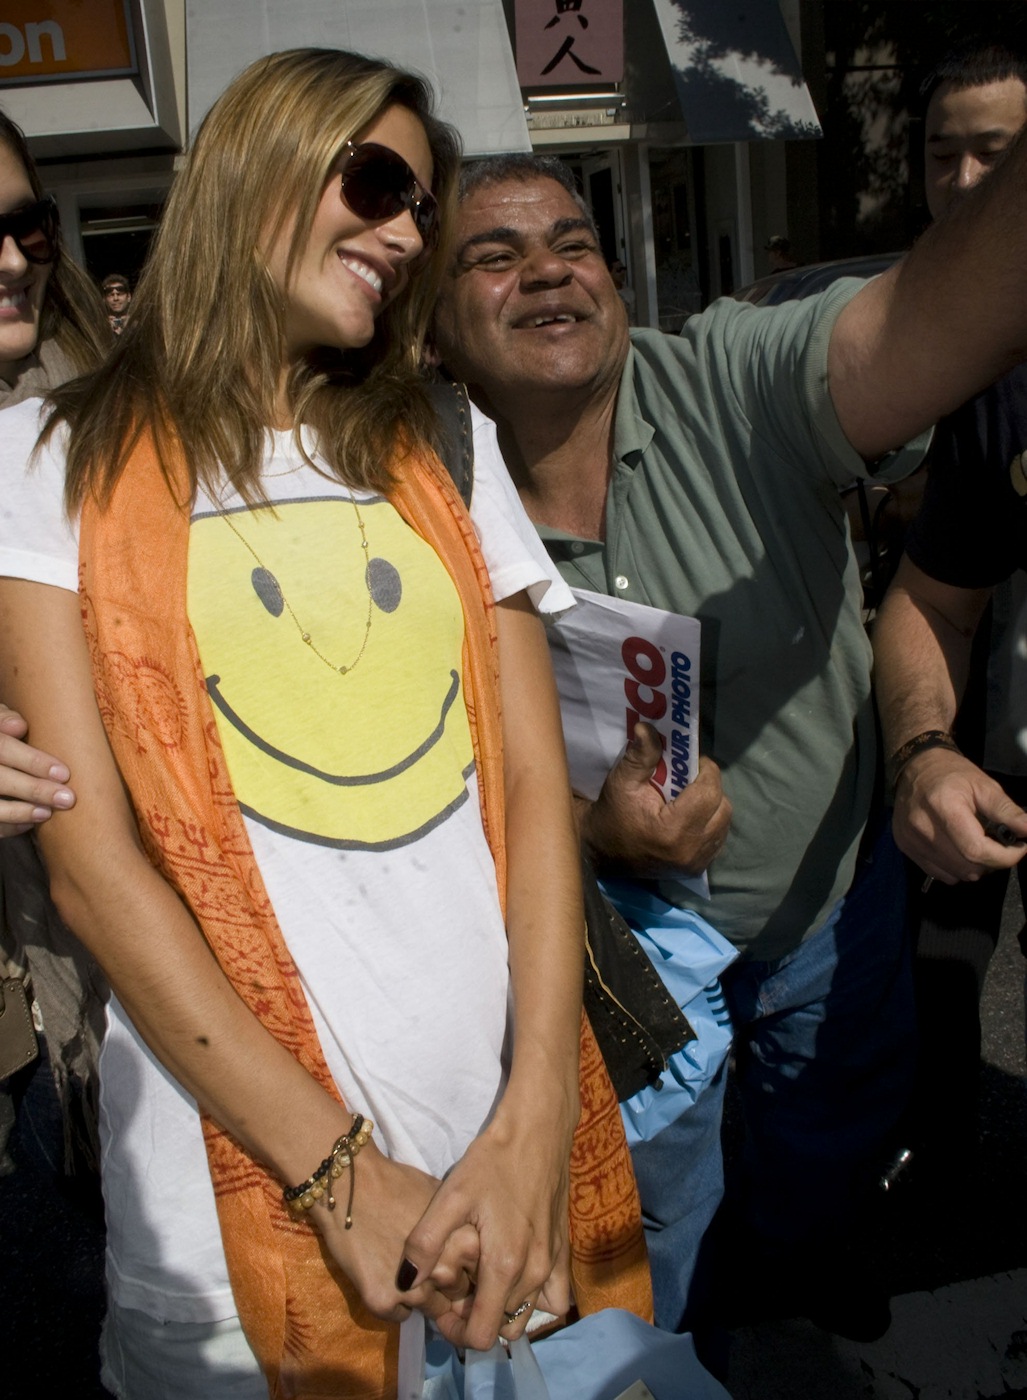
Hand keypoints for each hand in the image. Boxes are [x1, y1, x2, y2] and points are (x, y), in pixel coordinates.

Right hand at [0, 705, 75, 836]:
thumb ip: (4, 718)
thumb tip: (19, 726)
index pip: (3, 749)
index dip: (33, 761)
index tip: (64, 773)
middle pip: (0, 780)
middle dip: (34, 790)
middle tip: (67, 798)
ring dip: (21, 812)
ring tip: (48, 813)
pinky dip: (11, 826)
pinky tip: (33, 823)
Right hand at [314, 1146, 476, 1330]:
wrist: (350, 1187)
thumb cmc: (399, 1185)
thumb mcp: (444, 1200)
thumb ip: (463, 1230)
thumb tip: (476, 1252)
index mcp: (466, 1245)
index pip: (480, 1277)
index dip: (466, 1270)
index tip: (452, 1260)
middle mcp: (445, 1272)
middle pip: (456, 1295)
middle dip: (445, 1285)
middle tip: (428, 1265)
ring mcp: (414, 1290)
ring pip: (430, 1310)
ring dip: (421, 1296)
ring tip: (406, 1269)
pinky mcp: (383, 1302)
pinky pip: (400, 1315)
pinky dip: (395, 1301)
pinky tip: (385, 1274)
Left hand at [399, 1096, 573, 1350]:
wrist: (537, 1130)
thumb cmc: (491, 1161)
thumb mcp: (450, 1196)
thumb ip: (425, 1244)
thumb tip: (405, 1284)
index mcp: (505, 1266)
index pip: (482, 1336)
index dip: (456, 1332)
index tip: (441, 1309)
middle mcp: (534, 1274)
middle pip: (502, 1327)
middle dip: (475, 1317)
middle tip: (457, 1287)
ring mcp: (553, 1264)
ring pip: (525, 1314)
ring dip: (501, 1308)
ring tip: (481, 1279)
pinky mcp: (563, 1251)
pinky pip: (553, 1297)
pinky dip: (533, 1298)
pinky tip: (513, 1273)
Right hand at [580, 723, 731, 876]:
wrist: (601, 853)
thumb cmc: (612, 814)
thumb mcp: (622, 782)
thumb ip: (640, 755)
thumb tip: (648, 727)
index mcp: (674, 830)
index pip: (710, 792)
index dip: (706, 771)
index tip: (694, 761)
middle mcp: (691, 850)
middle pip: (722, 807)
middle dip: (711, 788)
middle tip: (692, 778)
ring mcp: (696, 863)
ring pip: (724, 823)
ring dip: (713, 805)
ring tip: (690, 796)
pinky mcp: (697, 869)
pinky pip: (717, 838)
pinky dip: (709, 823)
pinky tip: (691, 816)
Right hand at [893, 747, 1026, 882]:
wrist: (914, 767)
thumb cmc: (952, 774)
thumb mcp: (984, 785)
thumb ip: (1008, 811)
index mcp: (944, 807)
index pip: (976, 850)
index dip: (1004, 857)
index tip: (1019, 848)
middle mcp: (922, 827)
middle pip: (967, 866)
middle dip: (992, 861)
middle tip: (999, 845)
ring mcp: (911, 840)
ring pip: (956, 874)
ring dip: (975, 866)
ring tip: (978, 845)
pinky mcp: (905, 847)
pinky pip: (941, 873)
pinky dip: (957, 868)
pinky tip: (959, 849)